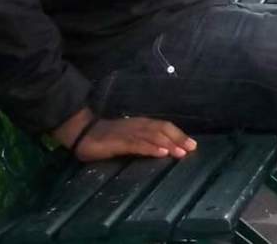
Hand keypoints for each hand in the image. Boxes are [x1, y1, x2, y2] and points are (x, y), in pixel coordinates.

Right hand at [74, 116, 196, 162]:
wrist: (83, 132)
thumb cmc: (107, 137)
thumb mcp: (129, 138)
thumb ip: (144, 142)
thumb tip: (165, 149)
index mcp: (140, 124)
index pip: (163, 126)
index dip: (178, 134)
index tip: (193, 145)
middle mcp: (137, 125)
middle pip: (161, 129)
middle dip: (178, 138)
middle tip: (192, 148)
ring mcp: (128, 133)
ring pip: (152, 136)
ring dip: (168, 143)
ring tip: (181, 152)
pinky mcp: (119, 142)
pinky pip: (138, 144)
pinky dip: (151, 148)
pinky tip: (160, 152)